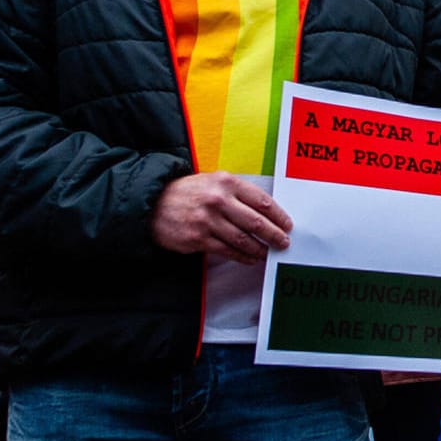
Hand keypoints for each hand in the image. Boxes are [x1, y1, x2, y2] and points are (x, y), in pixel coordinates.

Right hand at [150, 172, 291, 263]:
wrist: (152, 204)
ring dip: (260, 249)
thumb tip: (267, 212)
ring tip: (268, 253)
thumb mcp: (214, 182)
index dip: (279, 216)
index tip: (288, 225)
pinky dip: (242, 256)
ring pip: (243, 239)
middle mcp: (218, 200)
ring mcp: (207, 220)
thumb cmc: (189, 193)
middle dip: (274, 235)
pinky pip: (227, 250)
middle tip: (284, 243)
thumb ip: (239, 193)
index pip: (262, 201)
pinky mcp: (198, 238)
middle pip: (256, 222)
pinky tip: (250, 258)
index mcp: (226, 183)